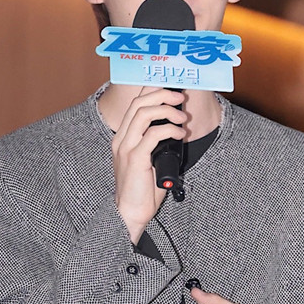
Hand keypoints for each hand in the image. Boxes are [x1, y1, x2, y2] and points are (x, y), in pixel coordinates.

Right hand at [112, 87, 186, 241]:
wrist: (129, 212)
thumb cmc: (141, 189)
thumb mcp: (147, 160)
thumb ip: (154, 144)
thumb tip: (175, 128)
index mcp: (122, 138)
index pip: (135, 104)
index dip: (153, 92)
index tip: (171, 92)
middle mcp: (121, 139)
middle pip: (139, 104)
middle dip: (162, 95)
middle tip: (179, 98)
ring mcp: (126, 148)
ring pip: (144, 114)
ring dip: (167, 111)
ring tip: (182, 117)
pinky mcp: (135, 158)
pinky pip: (153, 135)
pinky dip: (170, 130)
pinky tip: (180, 134)